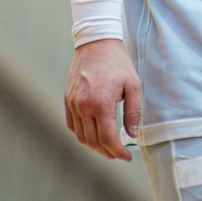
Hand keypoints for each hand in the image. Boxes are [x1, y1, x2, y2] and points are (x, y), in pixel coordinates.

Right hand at [64, 39, 142, 160]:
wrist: (96, 43)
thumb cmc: (118, 63)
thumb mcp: (133, 86)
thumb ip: (133, 113)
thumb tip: (131, 135)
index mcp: (101, 103)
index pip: (107, 139)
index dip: (118, 152)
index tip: (127, 157)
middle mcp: (83, 106)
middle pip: (93, 142)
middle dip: (107, 153)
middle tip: (119, 155)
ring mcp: (73, 103)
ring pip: (80, 136)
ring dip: (93, 147)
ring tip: (107, 148)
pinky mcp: (67, 99)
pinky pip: (71, 125)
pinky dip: (81, 135)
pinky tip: (93, 135)